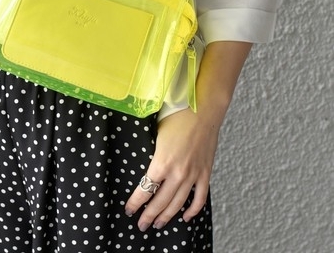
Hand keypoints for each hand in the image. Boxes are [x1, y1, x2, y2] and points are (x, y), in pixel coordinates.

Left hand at [124, 107, 219, 230]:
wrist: (203, 110)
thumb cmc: (177, 116)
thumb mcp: (155, 132)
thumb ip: (150, 152)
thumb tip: (140, 162)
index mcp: (162, 162)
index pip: (145, 190)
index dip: (136, 203)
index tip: (129, 210)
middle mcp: (178, 173)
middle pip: (160, 202)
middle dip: (149, 215)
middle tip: (141, 224)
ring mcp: (193, 175)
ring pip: (178, 204)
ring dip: (167, 216)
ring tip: (158, 224)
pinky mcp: (205, 173)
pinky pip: (200, 198)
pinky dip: (193, 210)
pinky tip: (185, 217)